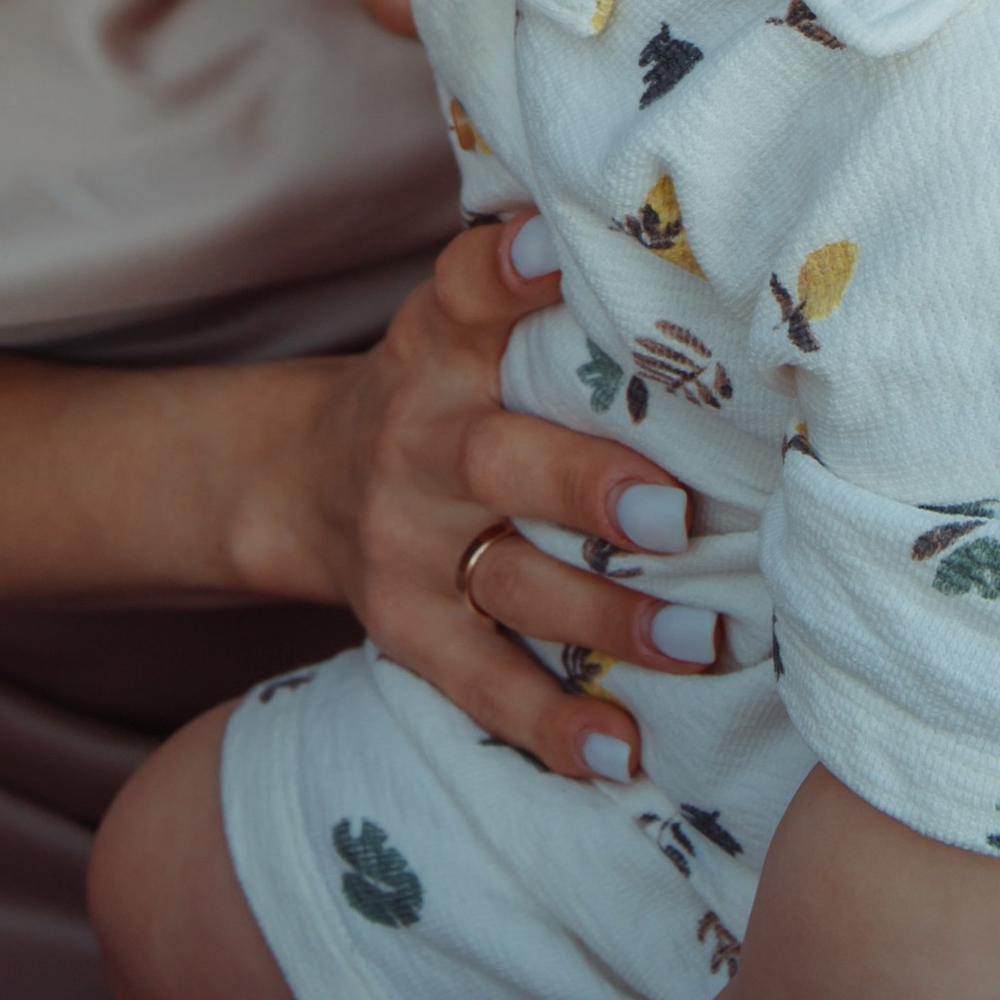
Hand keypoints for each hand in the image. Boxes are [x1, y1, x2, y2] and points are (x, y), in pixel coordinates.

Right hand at [275, 217, 717, 779]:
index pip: (461, 296)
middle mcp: (418, 441)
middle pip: (493, 461)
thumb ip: (534, 300)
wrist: (301, 482)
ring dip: (607, 618)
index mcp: (435, 349)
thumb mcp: (460, 329)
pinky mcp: (407, 630)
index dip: (503, 271)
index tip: (554, 248)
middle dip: (582, 488)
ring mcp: (406, 544)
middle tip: (670, 515)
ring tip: (697, 640)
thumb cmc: (439, 394)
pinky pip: (478, 685)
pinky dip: (548, 725)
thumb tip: (680, 249)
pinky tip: (618, 750)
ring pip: (510, 584)